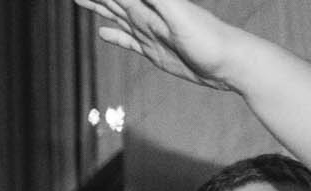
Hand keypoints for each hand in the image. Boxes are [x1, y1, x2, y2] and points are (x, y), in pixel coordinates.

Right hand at [75, 0, 246, 90]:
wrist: (230, 63)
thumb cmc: (210, 38)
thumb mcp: (179, 14)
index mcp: (151, 4)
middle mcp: (147, 14)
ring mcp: (149, 32)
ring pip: (117, 16)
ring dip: (100, 8)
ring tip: (80, 1)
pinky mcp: (153, 51)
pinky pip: (127, 41)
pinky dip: (114, 36)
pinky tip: (102, 33)